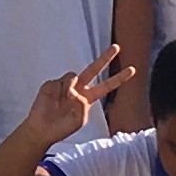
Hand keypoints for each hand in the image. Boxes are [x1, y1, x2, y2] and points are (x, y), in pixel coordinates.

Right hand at [15, 47, 133, 155]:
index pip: (106, 86)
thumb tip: (75, 90)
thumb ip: (83, 105)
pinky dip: (57, 91)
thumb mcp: (79, 120)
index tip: (132, 70)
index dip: (119, 78)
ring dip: (69, 88)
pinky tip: (52, 100)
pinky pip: (59, 82)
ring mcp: (65, 85)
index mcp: (88, 99)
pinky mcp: (52, 84)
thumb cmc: (62, 128)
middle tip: (117, 47)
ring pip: (73, 76)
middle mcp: (79, 89)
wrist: (42, 129)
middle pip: (94, 70)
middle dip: (105, 58)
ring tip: (61, 101)